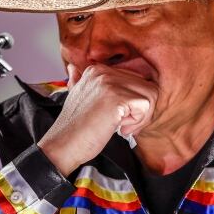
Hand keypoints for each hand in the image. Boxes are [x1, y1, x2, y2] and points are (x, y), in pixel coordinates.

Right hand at [38, 63, 158, 175]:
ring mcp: (110, 83)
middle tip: (124, 125)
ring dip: (141, 116)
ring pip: (150, 95)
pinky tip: (120, 129)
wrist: (63, 145)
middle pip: (146, 86)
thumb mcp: (76, 97)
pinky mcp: (117, 97)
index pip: (136, 79)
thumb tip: (74, 68)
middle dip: (140, 109)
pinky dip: (138, 122)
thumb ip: (79, 81)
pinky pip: (146, 106)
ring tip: (122, 126)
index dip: (133, 102)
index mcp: (96, 70)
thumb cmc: (74, 127)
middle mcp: (104, 72)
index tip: (118, 117)